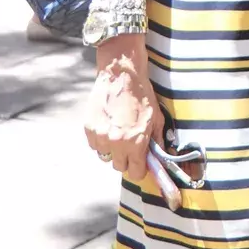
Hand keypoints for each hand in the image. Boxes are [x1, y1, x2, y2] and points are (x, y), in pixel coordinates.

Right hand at [84, 37, 162, 183]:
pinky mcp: (88, 128)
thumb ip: (157, 141)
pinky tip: (109, 127)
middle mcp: (116, 142)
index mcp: (135, 141)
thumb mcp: (157, 118)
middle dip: (127, 160)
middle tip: (131, 147)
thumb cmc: (142, 95)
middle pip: (119, 167)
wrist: (121, 76)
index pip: (136, 172)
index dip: (140, 170)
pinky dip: (101, 141)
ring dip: (112, 150)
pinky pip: (94, 145)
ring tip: (119, 134)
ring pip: (105, 156)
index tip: (142, 164)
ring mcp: (100, 136)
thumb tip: (160, 157)